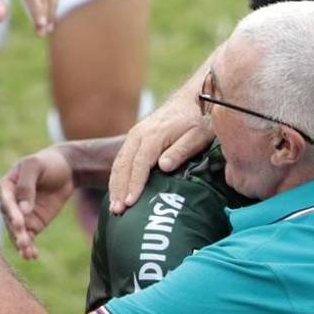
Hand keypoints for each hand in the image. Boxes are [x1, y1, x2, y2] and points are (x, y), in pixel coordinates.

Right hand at [0, 146, 74, 259]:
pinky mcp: (32, 224)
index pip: (5, 200)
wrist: (67, 170)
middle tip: (23, 241)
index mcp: (6, 186)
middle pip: (10, 219)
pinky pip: (28, 237)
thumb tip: (23, 209)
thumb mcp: (36, 166)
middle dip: (16, 231)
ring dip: (21, 243)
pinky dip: (29, 247)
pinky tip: (32, 256)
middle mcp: (10, 203)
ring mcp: (20, 215)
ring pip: (17, 232)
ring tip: (27, 253)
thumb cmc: (48, 163)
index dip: (11, 211)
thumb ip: (27, 185)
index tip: (20, 222)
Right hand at [107, 99, 210, 213]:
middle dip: (118, 189)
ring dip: (114, 186)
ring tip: (114, 208)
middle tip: (117, 211)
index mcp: (153, 135)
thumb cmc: (199, 121)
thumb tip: (163, 166)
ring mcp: (134, 136)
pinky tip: (117, 194)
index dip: (134, 184)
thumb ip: (181, 151)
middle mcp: (138, 134)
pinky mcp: (134, 140)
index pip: (139, 164)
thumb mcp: (198, 135)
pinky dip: (117, 178)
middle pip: (123, 165)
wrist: (191, 101)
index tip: (130, 203)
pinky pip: (120, 160)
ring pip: (118, 163)